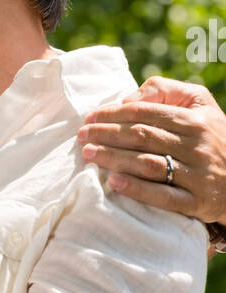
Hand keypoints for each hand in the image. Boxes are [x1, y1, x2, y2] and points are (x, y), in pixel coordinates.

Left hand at [78, 77, 225, 223]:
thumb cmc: (214, 136)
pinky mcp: (197, 202)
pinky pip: (164, 196)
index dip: (113, 114)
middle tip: (81, 137)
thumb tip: (128, 98)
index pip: (146, 113)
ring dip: (114, 159)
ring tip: (89, 155)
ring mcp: (197, 175)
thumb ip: (165, 91)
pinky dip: (137, 189)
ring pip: (149, 164)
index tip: (89, 118)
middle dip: (107, 135)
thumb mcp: (200, 104)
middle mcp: (196, 145)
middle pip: (142, 137)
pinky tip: (114, 183)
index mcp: (194, 120)